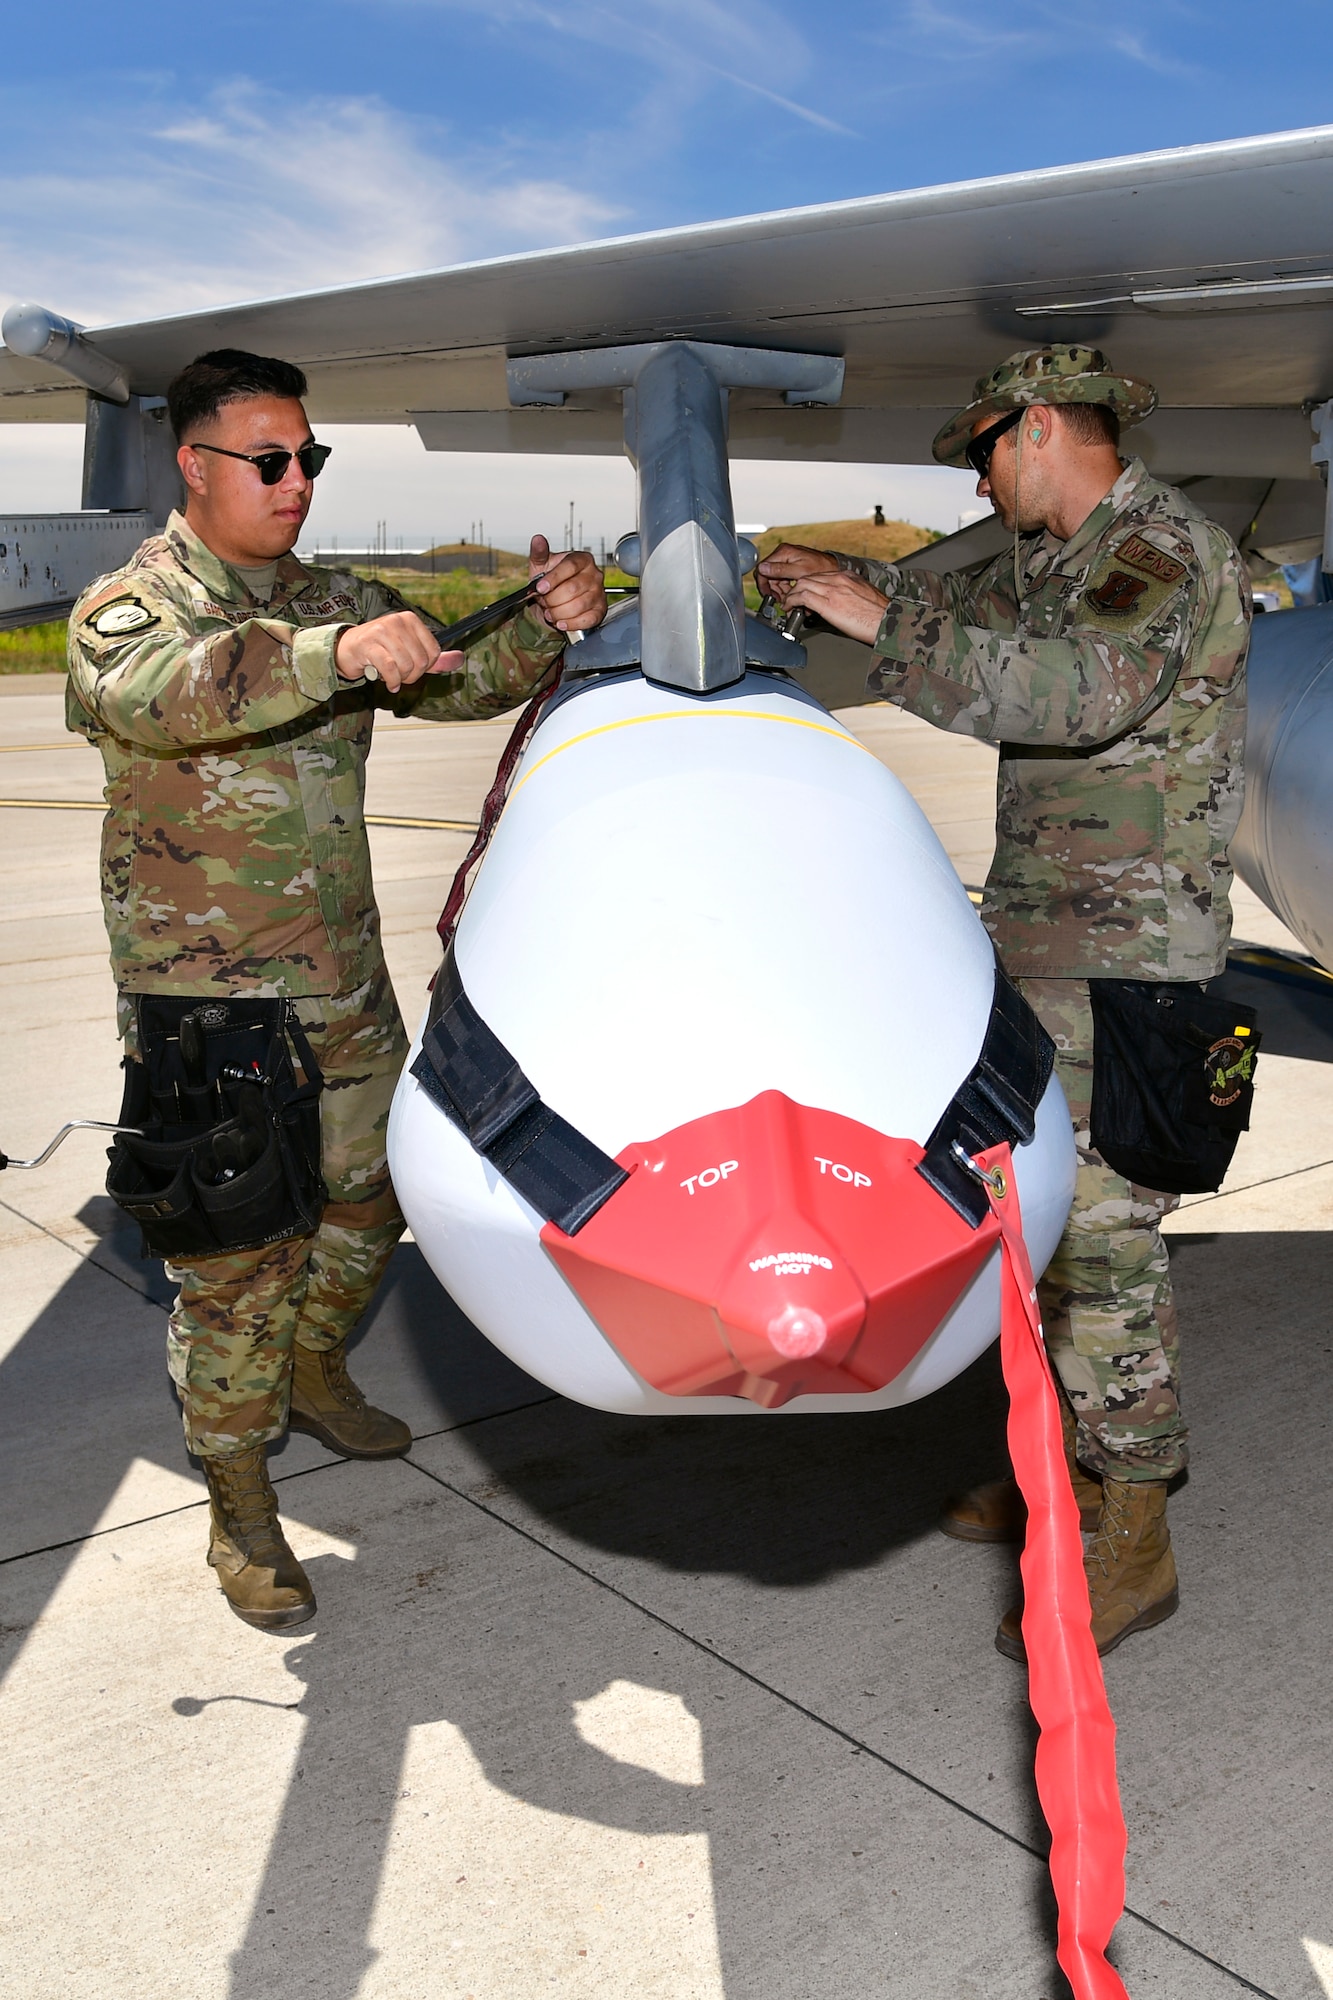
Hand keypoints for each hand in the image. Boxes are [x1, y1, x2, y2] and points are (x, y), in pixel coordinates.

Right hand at [335, 612, 462, 690]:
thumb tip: (460, 659)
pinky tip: (388, 682)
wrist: (347, 649)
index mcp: (410, 620)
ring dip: (400, 679)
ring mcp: (382, 631)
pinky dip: (391, 681)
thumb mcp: (410, 652)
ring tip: (391, 676)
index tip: (413, 668)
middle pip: (420, 661)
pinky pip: (391, 669)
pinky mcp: (369, 644)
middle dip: (412, 675)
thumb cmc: (379, 650)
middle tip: (400, 675)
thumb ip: (435, 658)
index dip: (425, 667)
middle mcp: (397, 621)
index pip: (433, 652)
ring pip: (406, 666)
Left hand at [529, 534, 606, 633]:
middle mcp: (594, 575)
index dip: (553, 578)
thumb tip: (537, 539)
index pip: (570, 566)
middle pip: (573, 588)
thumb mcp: (541, 565)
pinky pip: (587, 620)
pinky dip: (570, 623)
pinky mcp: (600, 610)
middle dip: (553, 599)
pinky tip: (560, 622)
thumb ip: (539, 553)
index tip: (540, 588)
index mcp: (582, 559)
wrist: (557, 598)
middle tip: (544, 602)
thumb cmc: (550, 579)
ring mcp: (599, 593)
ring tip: (550, 612)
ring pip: (579, 606)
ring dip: (559, 613)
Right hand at [755, 542, 840, 604]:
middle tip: (782, 601)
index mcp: (783, 552)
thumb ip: (780, 570)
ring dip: (782, 592)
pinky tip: (794, 596)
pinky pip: (784, 580)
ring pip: (776, 580)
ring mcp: (788, 561)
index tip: (770, 596)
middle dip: (775, 591)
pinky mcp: (793, 567)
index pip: (762, 569)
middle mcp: (784, 554)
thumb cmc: (822, 567)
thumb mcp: (799, 571)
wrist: (835, 568)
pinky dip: (788, 590)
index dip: (764, 585)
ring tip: (790, 600)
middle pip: (768, 576)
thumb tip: (762, 569)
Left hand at [778, 570, 890, 647]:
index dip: (808, 585)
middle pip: (808, 577)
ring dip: (791, 595)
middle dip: (796, 588)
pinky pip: (803, 597)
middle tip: (791, 600)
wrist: (887, 620)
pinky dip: (792, 601)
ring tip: (788, 605)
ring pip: (802, 584)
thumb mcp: (864, 597)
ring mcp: (833, 589)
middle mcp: (839, 579)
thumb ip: (849, 595)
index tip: (803, 594)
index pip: (820, 575)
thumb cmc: (880, 615)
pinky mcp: (828, 602)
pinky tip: (789, 608)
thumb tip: (840, 604)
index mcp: (848, 576)